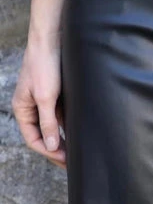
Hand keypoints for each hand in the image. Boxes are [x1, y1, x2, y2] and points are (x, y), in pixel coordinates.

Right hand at [12, 38, 66, 169]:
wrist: (52, 41)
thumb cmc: (44, 65)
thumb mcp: (45, 97)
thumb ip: (48, 122)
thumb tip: (51, 146)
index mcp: (22, 109)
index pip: (33, 139)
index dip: (49, 151)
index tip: (65, 159)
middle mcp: (31, 108)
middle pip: (43, 136)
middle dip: (57, 150)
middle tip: (73, 163)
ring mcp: (43, 103)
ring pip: (53, 128)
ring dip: (64, 140)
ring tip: (78, 153)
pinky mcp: (55, 97)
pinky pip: (61, 118)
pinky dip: (68, 128)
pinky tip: (79, 136)